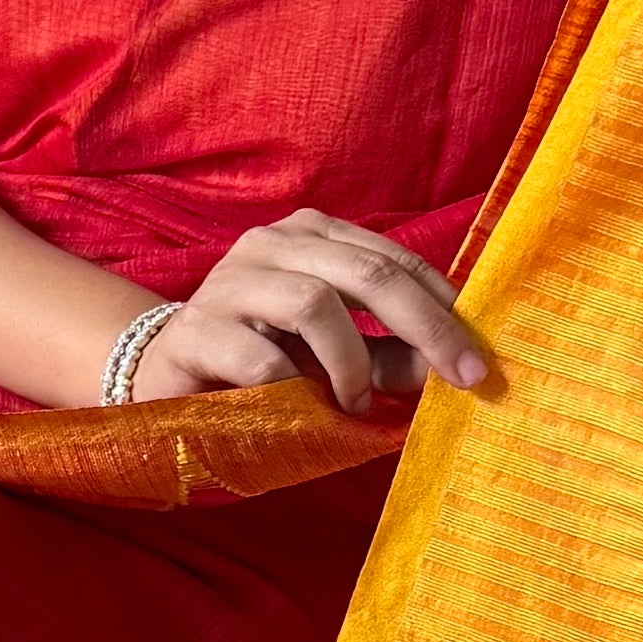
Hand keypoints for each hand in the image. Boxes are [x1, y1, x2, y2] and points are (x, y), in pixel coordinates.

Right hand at [121, 213, 494, 413]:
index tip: (478, 354)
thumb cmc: (261, 365)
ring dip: (350, 362)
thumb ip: (388, 357)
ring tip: (355, 402)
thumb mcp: (335, 359)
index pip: (392, 257)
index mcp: (309, 236)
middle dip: (424, 326)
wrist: (164, 380)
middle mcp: (268, 244)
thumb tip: (447, 366)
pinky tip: (301, 406)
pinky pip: (261, 356)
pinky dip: (294, 386)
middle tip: (460, 376)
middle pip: (366, 271)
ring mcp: (228, 282)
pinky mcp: (195, 331)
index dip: (442, 304)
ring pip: (312, 301)